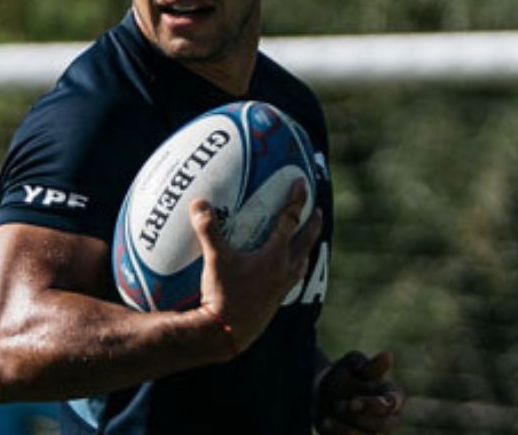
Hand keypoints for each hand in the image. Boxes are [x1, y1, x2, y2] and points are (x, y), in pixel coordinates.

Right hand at [191, 179, 321, 355]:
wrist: (228, 333)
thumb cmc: (223, 295)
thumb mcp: (214, 259)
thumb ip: (208, 229)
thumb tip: (199, 202)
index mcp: (275, 255)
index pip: (290, 220)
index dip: (296, 200)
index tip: (302, 183)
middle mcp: (285, 269)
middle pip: (305, 241)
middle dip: (313, 224)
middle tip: (318, 211)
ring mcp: (283, 287)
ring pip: (302, 261)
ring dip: (306, 248)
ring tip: (306, 242)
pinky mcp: (276, 301)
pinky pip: (293, 279)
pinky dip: (294, 268)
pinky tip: (286, 272)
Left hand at [314, 350, 404, 433]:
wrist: (320, 390)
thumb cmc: (343, 373)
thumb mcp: (353, 363)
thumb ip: (370, 365)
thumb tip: (388, 356)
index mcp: (393, 396)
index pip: (393, 405)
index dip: (374, 405)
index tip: (353, 401)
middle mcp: (388, 418)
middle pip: (386, 426)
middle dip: (361, 417)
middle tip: (340, 405)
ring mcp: (373, 432)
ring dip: (347, 426)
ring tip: (332, 408)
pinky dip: (337, 432)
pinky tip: (325, 421)